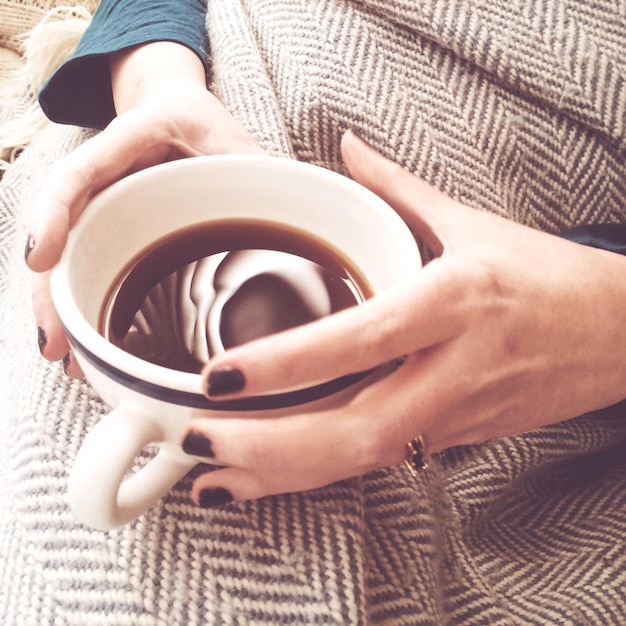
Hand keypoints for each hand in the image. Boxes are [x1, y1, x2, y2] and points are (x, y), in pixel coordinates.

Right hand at [25, 42, 261, 375]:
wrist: (184, 116)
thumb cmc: (213, 130)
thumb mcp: (244, 147)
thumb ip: (267, 178)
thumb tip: (320, 228)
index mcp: (138, 136)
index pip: (85, 171)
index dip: (57, 212)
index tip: (41, 259)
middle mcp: (111, 173)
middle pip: (66, 230)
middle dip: (55, 292)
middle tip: (57, 348)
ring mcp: (106, 204)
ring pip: (72, 256)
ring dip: (65, 309)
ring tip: (68, 361)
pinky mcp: (111, 228)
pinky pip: (91, 264)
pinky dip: (87, 303)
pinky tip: (91, 344)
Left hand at [179, 130, 625, 507]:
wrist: (616, 335)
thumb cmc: (548, 277)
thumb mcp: (473, 223)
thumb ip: (396, 190)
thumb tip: (345, 147)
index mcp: (454, 302)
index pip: (362, 339)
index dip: (289, 364)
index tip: (219, 376)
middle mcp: (451, 368)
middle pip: (355, 427)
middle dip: (269, 446)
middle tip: (194, 439)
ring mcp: (453, 414)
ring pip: (361, 461)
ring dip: (282, 476)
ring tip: (211, 479)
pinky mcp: (453, 440)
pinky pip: (375, 462)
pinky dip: (316, 473)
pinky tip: (268, 478)